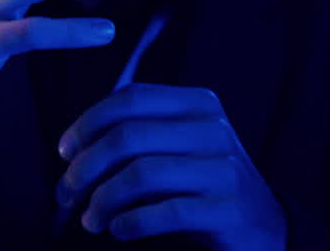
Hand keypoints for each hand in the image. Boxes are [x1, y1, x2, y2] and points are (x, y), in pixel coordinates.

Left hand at [56, 83, 286, 248]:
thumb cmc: (201, 185)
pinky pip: (164, 212)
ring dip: (103, 200)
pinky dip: (130, 222)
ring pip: (140, 175)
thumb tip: (71, 152)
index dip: (87, 124)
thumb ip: (133, 137)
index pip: (129, 99)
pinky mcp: (229, 209)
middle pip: (127, 137)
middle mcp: (213, 130)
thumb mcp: (174, 148)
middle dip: (85, 168)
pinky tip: (119, 229)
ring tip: (91, 219)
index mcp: (196, 104)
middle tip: (66, 194)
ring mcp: (224, 169)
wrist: (265, 227)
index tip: (64, 152)